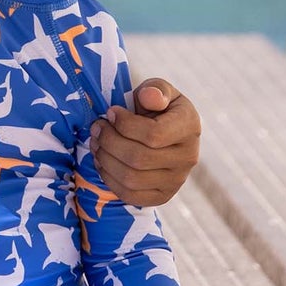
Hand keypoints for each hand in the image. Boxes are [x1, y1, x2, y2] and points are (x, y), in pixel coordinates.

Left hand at [91, 78, 199, 205]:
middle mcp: (188, 158)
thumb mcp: (159, 90)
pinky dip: (109, 179)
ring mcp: (176, 181)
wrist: (165, 132)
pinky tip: (102, 161)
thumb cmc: (158, 107)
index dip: (124, 124)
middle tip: (97, 128)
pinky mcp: (162, 196)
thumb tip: (149, 97)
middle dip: (109, 141)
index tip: (111, 112)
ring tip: (96, 143)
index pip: (153, 135)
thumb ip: (155, 89)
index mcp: (189, 127)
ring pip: (131, 179)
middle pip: (138, 158)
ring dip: (105, 160)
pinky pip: (130, 195)